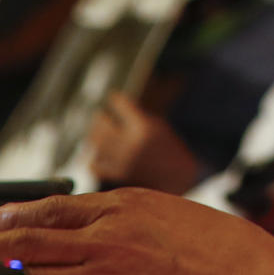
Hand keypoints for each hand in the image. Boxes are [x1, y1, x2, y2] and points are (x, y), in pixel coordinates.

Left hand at [87, 92, 202, 193]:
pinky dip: (94, 159)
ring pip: (96, 143)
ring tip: (97, 133)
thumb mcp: (157, 125)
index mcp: (144, 127)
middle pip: (102, 123)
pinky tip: (98, 154)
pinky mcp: (120, 175)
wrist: (179, 176)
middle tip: (101, 117)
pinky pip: (96, 165)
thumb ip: (135, 116)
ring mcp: (124, 160)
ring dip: (95, 136)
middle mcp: (132, 143)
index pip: (119, 104)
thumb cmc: (167, 147)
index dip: (115, 100)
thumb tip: (111, 109)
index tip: (114, 98)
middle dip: (100, 118)